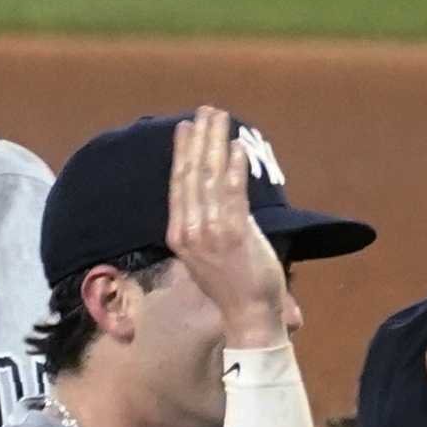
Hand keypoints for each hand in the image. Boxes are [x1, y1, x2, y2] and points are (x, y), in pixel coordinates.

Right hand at [166, 105, 292, 350]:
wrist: (248, 315)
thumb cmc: (234, 288)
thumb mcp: (207, 256)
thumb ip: (206, 228)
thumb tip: (216, 202)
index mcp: (178, 234)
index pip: (177, 184)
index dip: (181, 153)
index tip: (185, 128)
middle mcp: (189, 230)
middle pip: (190, 173)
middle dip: (198, 138)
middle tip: (205, 111)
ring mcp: (210, 231)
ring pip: (209, 176)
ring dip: (215, 142)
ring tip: (221, 118)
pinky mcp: (234, 233)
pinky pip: (232, 191)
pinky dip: (234, 166)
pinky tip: (237, 146)